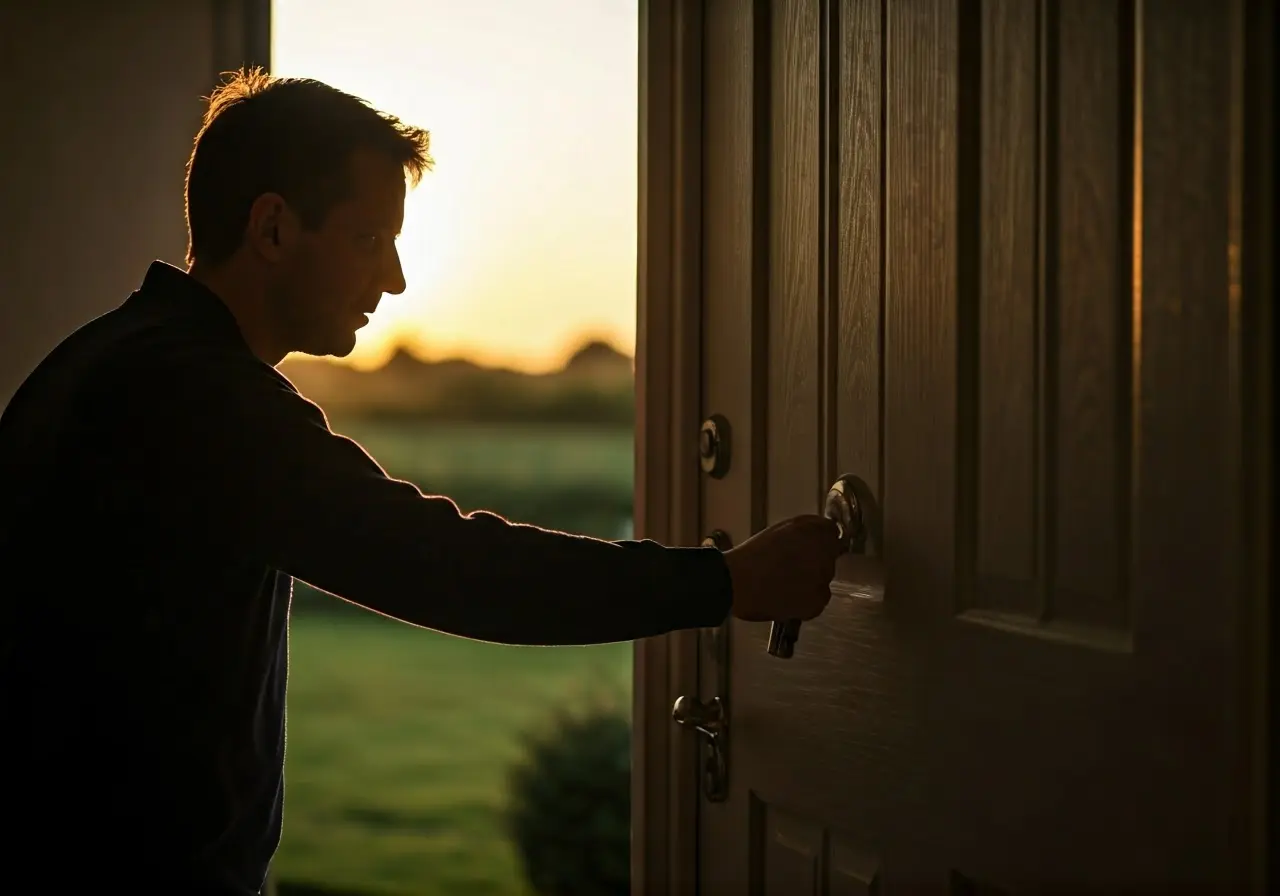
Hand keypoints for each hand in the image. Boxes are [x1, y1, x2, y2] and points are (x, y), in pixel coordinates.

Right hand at [721, 515, 842, 622]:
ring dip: (812, 579)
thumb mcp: (781, 529)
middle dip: (814, 559)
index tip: (808, 547)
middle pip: (829, 557)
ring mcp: (823, 580)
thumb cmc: (753, 554)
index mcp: (814, 532)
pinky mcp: (817, 602)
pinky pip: (819, 598)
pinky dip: (807, 598)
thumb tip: (825, 530)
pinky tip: (788, 595)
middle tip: (790, 565)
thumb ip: (808, 527)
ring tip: (785, 581)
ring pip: (824, 578)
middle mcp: (824, 554)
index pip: (832, 533)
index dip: (819, 540)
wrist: (737, 583)